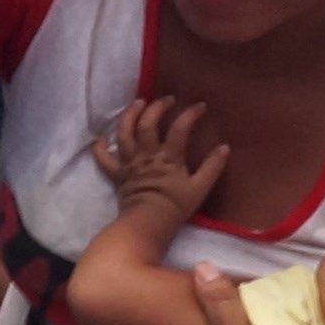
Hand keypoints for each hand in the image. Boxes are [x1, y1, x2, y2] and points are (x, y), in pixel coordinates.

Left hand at [92, 100, 228, 220]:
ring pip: (124, 133)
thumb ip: (212, 167)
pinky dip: (100, 148)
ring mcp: (129, 163)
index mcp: (168, 157)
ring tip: (136, 104)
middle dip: (156, 107)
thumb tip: (224, 147)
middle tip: (166, 99)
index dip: (190, 114)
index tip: (200, 106)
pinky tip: (100, 139)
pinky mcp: (117, 174)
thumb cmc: (174, 207)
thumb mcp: (199, 189)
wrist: (147, 225)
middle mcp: (147, 155)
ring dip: (129, 115)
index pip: (180, 128)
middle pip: (147, 124)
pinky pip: (104, 159)